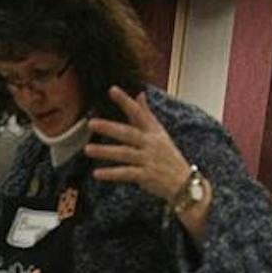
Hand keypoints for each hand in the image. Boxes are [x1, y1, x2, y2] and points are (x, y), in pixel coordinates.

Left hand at [85, 87, 191, 201]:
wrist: (184, 182)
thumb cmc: (168, 157)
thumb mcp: (160, 133)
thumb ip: (147, 115)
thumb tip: (140, 95)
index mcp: (154, 131)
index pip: (138, 112)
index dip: (125, 101)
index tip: (112, 89)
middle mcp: (150, 143)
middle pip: (128, 133)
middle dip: (109, 128)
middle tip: (91, 124)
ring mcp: (148, 159)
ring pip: (124, 153)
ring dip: (105, 151)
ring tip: (87, 150)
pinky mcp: (146, 176)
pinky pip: (126, 173)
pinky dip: (111, 174)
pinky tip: (97, 173)